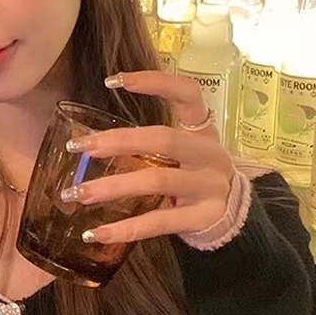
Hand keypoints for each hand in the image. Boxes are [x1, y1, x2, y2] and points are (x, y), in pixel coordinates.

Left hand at [63, 71, 234, 244]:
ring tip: (77, 193)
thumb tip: (87, 142)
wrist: (238, 219)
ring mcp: (209, 187)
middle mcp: (209, 154)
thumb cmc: (194, 176)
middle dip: (117, 141)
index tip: (112, 80)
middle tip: (79, 146)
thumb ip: (148, 144)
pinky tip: (94, 234)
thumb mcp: (183, 153)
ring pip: (157, 181)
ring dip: (112, 187)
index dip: (154, 81)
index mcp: (202, 131)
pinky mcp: (203, 218)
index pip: (187, 93)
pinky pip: (158, 222)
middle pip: (163, 139)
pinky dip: (125, 229)